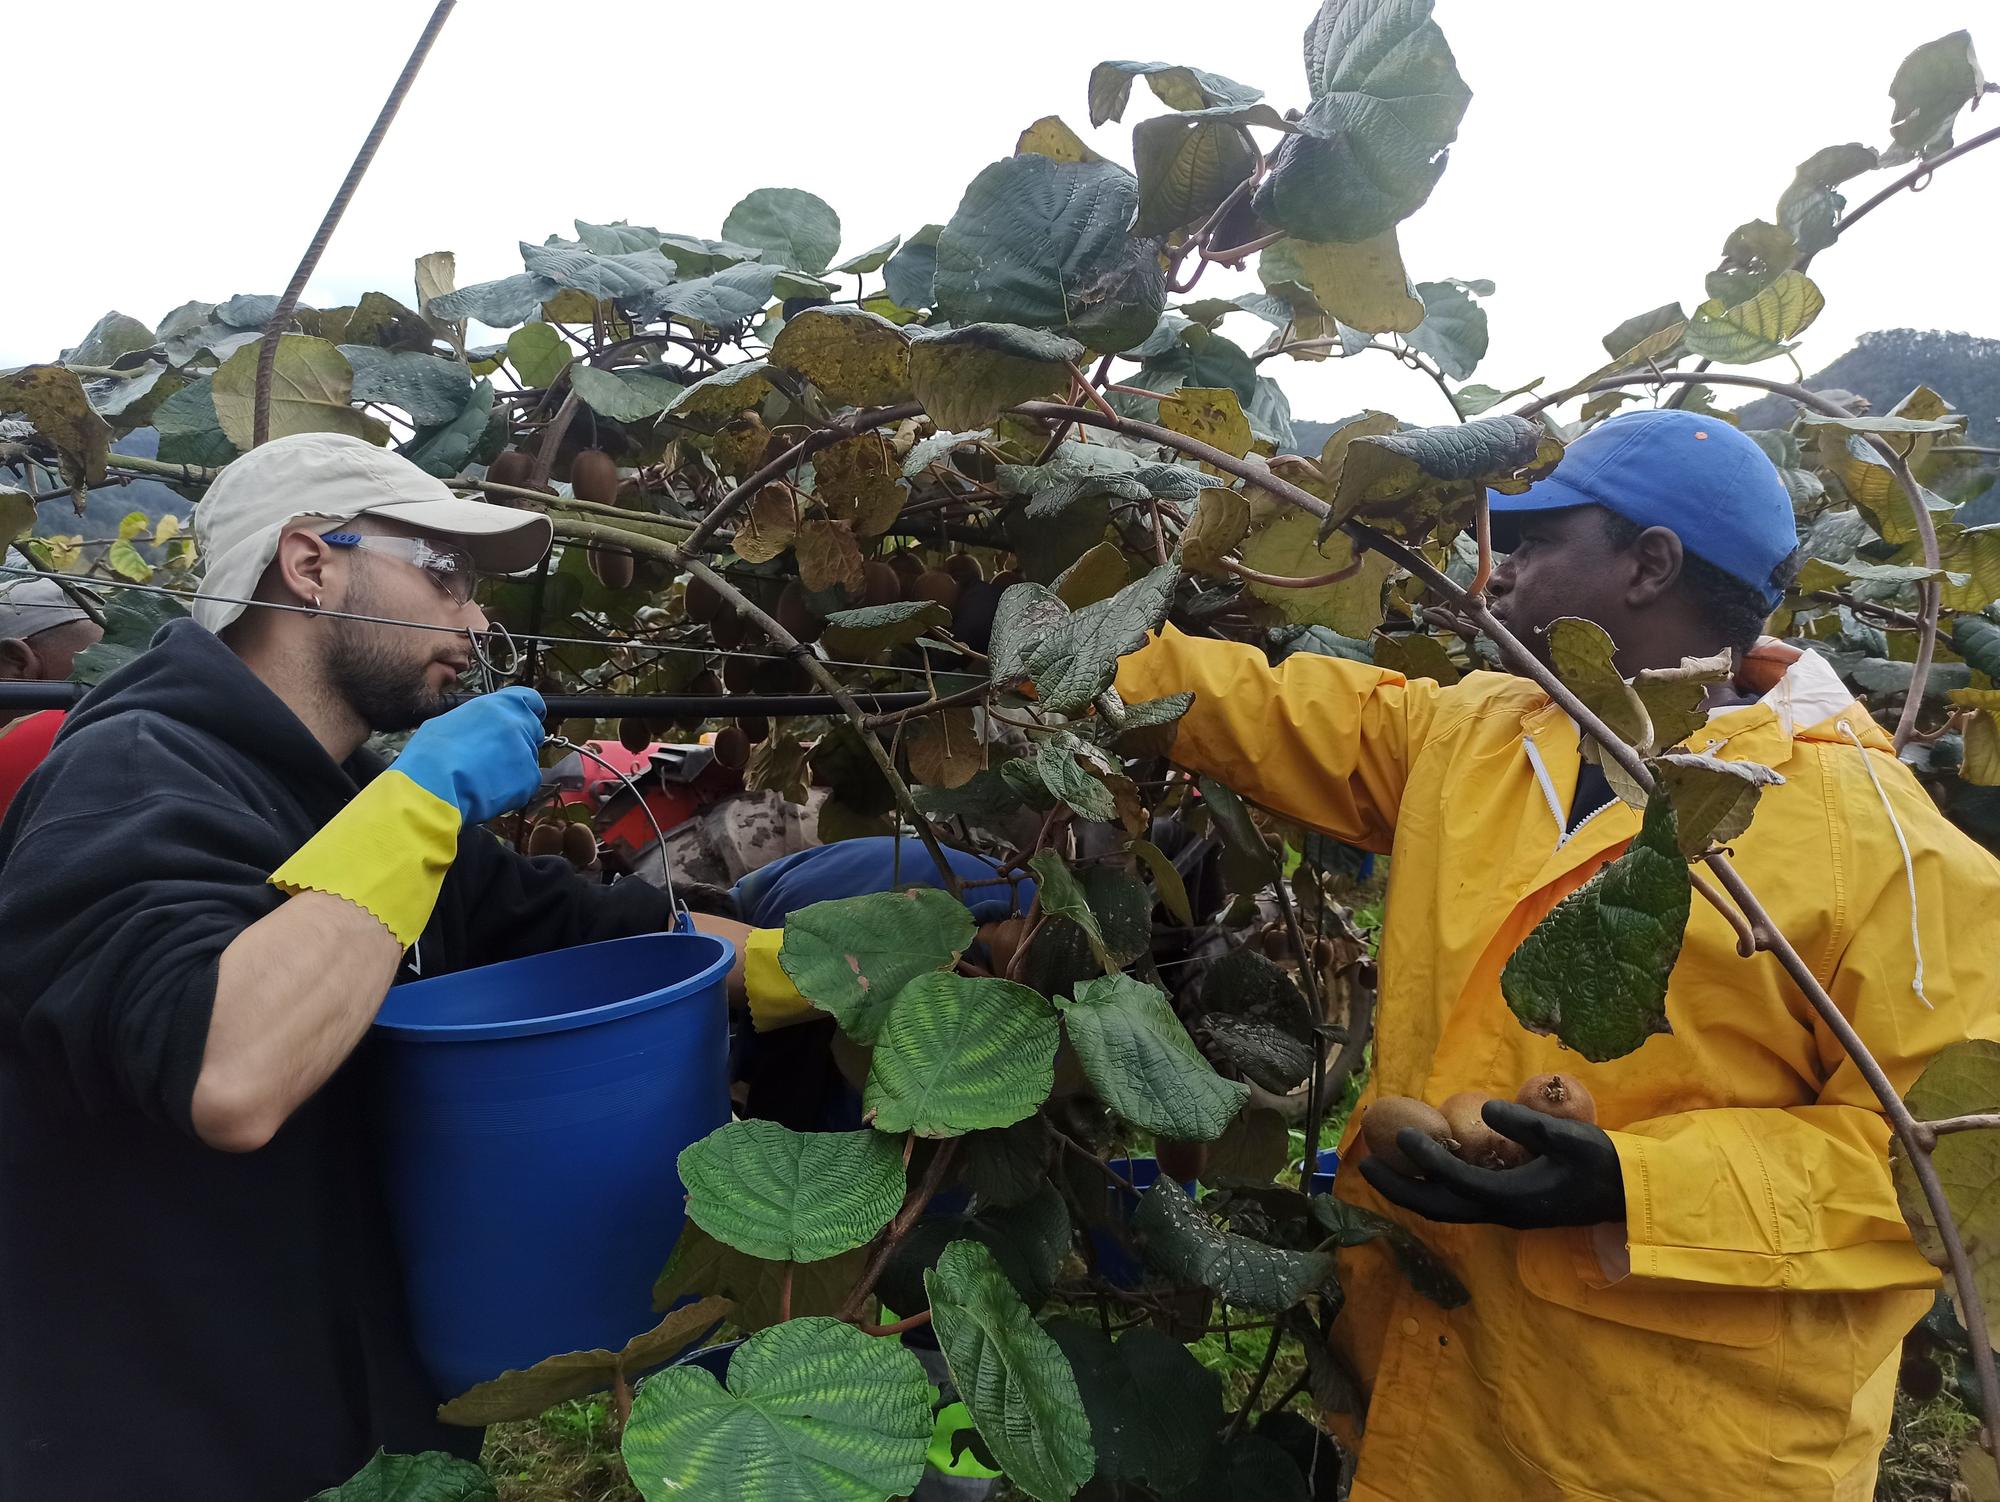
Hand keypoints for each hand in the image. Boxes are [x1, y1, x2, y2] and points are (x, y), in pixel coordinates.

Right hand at [392, 686, 546, 824]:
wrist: (436, 786)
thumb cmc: (433, 754)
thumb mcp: (449, 721)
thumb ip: (477, 720)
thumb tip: (479, 727)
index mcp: (499, 705)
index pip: (530, 700)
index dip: (527, 712)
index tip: (522, 720)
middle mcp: (518, 724)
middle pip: (532, 729)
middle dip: (520, 740)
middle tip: (497, 754)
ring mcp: (527, 751)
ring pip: (529, 757)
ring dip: (515, 765)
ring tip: (487, 775)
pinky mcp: (530, 778)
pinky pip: (527, 781)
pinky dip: (514, 786)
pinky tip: (491, 789)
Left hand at [1357, 1100, 1624, 1229]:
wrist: (1629, 1196)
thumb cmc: (1603, 1163)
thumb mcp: (1571, 1138)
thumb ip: (1529, 1125)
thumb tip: (1487, 1110)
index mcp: (1512, 1198)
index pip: (1455, 1179)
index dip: (1424, 1158)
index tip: (1399, 1134)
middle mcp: (1501, 1212)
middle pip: (1438, 1207)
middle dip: (1399, 1188)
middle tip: (1365, 1164)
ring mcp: (1505, 1214)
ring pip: (1446, 1209)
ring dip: (1411, 1191)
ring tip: (1382, 1168)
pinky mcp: (1509, 1209)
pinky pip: (1460, 1203)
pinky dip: (1433, 1190)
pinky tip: (1423, 1169)